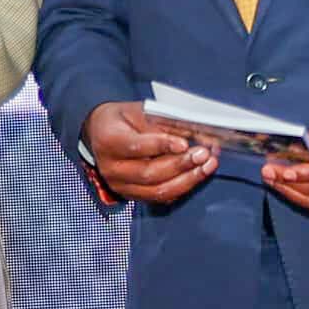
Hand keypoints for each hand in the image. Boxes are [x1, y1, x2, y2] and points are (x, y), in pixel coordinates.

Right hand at [82, 100, 214, 205]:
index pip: (136, 146)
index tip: (184, 144)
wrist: (101, 135)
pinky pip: (160, 198)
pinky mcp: (131, 196)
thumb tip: (197, 133)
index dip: (162, 146)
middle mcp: (111, 168)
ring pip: (158, 191)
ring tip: (207, 166)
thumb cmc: (122, 120)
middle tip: (204, 154)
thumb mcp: (140, 111)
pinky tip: (197, 175)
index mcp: (109, 140)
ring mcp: (120, 185)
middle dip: (181, 164)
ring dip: (187, 179)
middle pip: (149, 173)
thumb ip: (164, 123)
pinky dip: (182, 187)